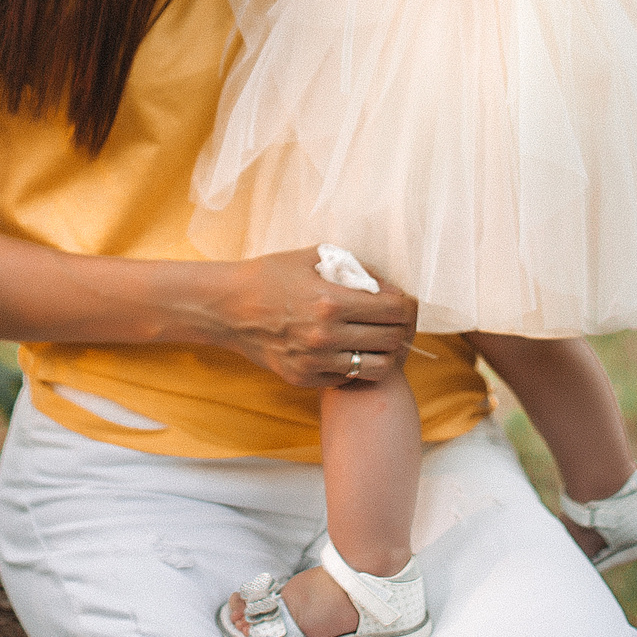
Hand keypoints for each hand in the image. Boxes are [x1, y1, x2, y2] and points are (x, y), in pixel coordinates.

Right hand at [210, 248, 419, 388]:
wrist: (228, 308)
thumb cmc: (270, 276)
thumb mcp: (313, 258)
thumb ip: (354, 268)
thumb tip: (385, 284)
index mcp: (331, 301)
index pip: (395, 310)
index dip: (408, 305)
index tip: (405, 301)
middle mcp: (326, 336)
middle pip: (393, 340)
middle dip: (403, 328)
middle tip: (399, 320)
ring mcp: (315, 362)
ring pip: (378, 367)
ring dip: (387, 352)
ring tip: (382, 339)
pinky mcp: (305, 378)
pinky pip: (349, 377)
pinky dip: (358, 364)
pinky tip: (352, 348)